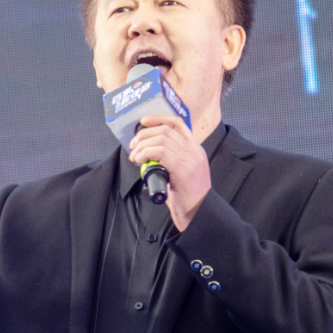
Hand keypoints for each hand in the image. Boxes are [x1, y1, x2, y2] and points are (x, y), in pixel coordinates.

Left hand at [128, 115, 210, 230]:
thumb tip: (149, 154)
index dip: (159, 118)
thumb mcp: (182, 173)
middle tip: (133, 145)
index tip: (143, 122)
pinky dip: (146, 153)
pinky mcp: (183, 170)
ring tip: (135, 156)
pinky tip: (140, 160)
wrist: (199, 214)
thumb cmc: (187, 197)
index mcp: (196, 150)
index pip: (178, 123)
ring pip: (162, 140)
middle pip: (166, 130)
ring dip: (143, 146)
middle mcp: (195, 152)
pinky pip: (161, 153)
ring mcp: (191, 160)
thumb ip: (171, 160)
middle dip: (145, 135)